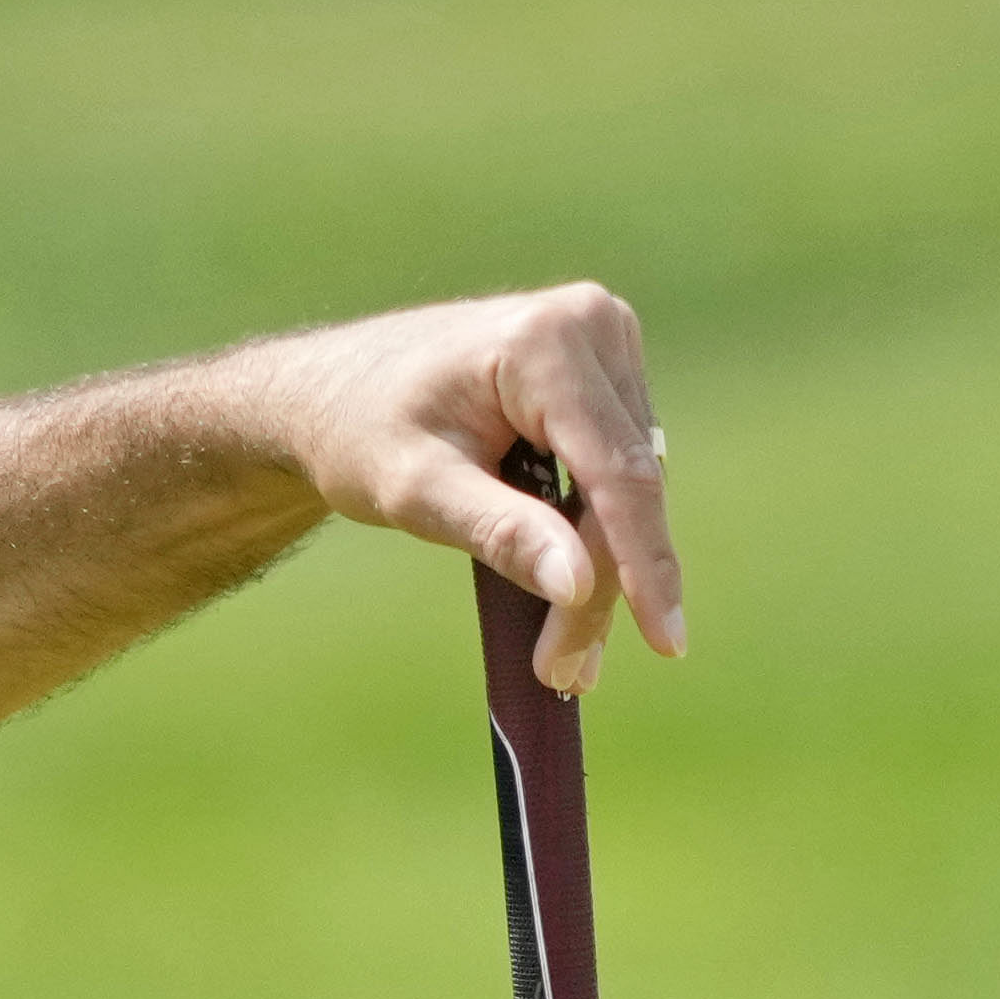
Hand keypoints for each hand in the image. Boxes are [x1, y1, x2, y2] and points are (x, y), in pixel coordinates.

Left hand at [259, 284, 684, 693]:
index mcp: (546, 343)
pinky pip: (619, 470)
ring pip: (631, 485)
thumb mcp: (418, 491)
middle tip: (567, 672)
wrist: (334, 391)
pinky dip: (596, 536)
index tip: (665, 642)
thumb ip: (500, 533)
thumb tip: (580, 587)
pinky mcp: (606, 373)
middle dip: (605, 585)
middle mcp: (593, 327)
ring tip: (563, 654)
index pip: (615, 472)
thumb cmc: (361, 433)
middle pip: (627, 484)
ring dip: (604, 570)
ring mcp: (606, 344)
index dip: (643, 563)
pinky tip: (568, 595)